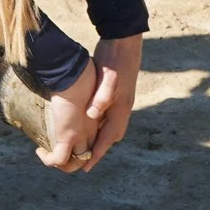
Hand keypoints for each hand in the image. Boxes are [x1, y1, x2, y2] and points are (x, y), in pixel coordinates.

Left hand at [35, 36, 141, 172]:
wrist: (124, 42)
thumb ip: (101, 97)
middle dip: (99, 149)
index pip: (108, 137)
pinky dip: (100, 124)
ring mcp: (121, 101)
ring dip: (100, 138)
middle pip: (111, 136)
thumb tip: (92, 115)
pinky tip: (90, 122)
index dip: (97, 153)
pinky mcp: (117, 94)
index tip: (86, 167)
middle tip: (84, 161)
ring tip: (86, 147)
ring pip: (110, 127)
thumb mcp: (107, 77)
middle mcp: (123, 108)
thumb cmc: (114, 59)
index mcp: (121, 108)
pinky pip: (109, 116)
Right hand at [38, 59, 102, 171]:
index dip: (81, 147)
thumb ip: (76, 94)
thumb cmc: (75, 74)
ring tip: (47, 155)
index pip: (92, 142)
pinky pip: (60, 158)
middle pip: (86, 156)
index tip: (66, 143)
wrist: (72, 73)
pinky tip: (40, 151)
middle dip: (73, 160)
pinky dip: (49, 159)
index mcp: (94, 121)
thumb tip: (63, 88)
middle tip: (56, 153)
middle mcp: (90, 131)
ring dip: (61, 164)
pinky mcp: (68, 135)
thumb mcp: (79, 87)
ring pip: (75, 163)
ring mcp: (80, 135)